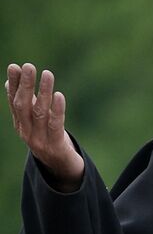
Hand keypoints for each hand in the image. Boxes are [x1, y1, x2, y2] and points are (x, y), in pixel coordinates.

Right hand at [7, 63, 83, 190]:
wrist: (61, 167)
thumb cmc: (48, 138)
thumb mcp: (34, 121)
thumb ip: (24, 104)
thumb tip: (11, 82)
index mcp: (20, 124)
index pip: (14, 101)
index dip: (14, 84)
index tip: (14, 66)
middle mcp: (26, 131)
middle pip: (23, 105)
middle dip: (25, 85)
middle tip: (28, 66)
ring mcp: (40, 140)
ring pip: (39, 113)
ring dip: (43, 92)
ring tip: (47, 73)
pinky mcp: (55, 145)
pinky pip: (56, 125)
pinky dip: (57, 109)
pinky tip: (59, 95)